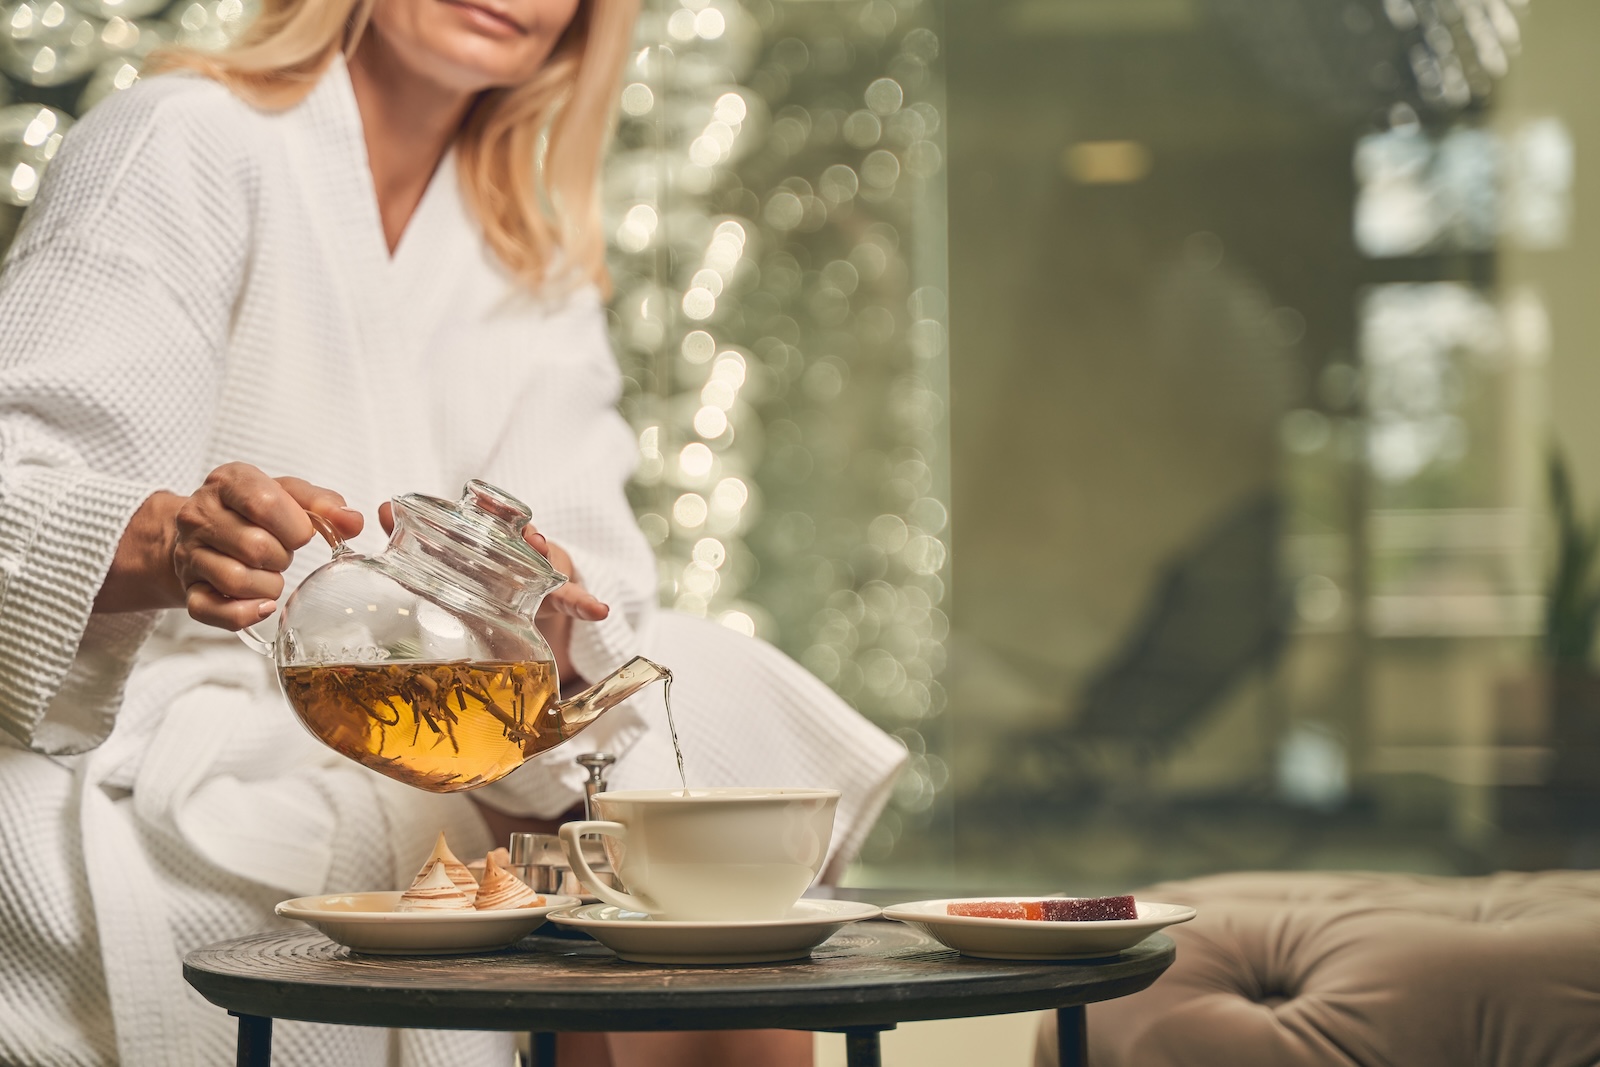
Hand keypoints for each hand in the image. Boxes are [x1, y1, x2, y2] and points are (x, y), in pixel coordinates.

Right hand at [94, 463, 363, 628]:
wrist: (199, 532)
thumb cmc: (249, 511)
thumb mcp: (286, 494)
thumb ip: (322, 504)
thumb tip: (352, 521)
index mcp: (228, 482)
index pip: (263, 503)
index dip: (293, 526)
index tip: (300, 532)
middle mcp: (200, 515)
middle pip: (255, 546)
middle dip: (281, 556)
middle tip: (280, 553)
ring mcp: (189, 553)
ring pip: (237, 581)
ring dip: (268, 585)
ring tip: (269, 573)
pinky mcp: (188, 589)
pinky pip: (212, 611)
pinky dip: (245, 614)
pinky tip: (262, 605)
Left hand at [376, 503, 608, 683]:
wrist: (516, 597)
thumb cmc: (474, 576)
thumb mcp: (446, 564)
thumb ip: (412, 538)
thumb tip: (378, 509)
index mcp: (488, 536)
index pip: (484, 518)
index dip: (480, 513)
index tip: (486, 511)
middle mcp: (516, 545)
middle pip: (522, 535)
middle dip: (524, 534)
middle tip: (530, 538)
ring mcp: (538, 568)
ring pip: (547, 559)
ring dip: (548, 554)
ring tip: (548, 552)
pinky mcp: (556, 596)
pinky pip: (572, 599)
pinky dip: (586, 603)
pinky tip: (599, 611)